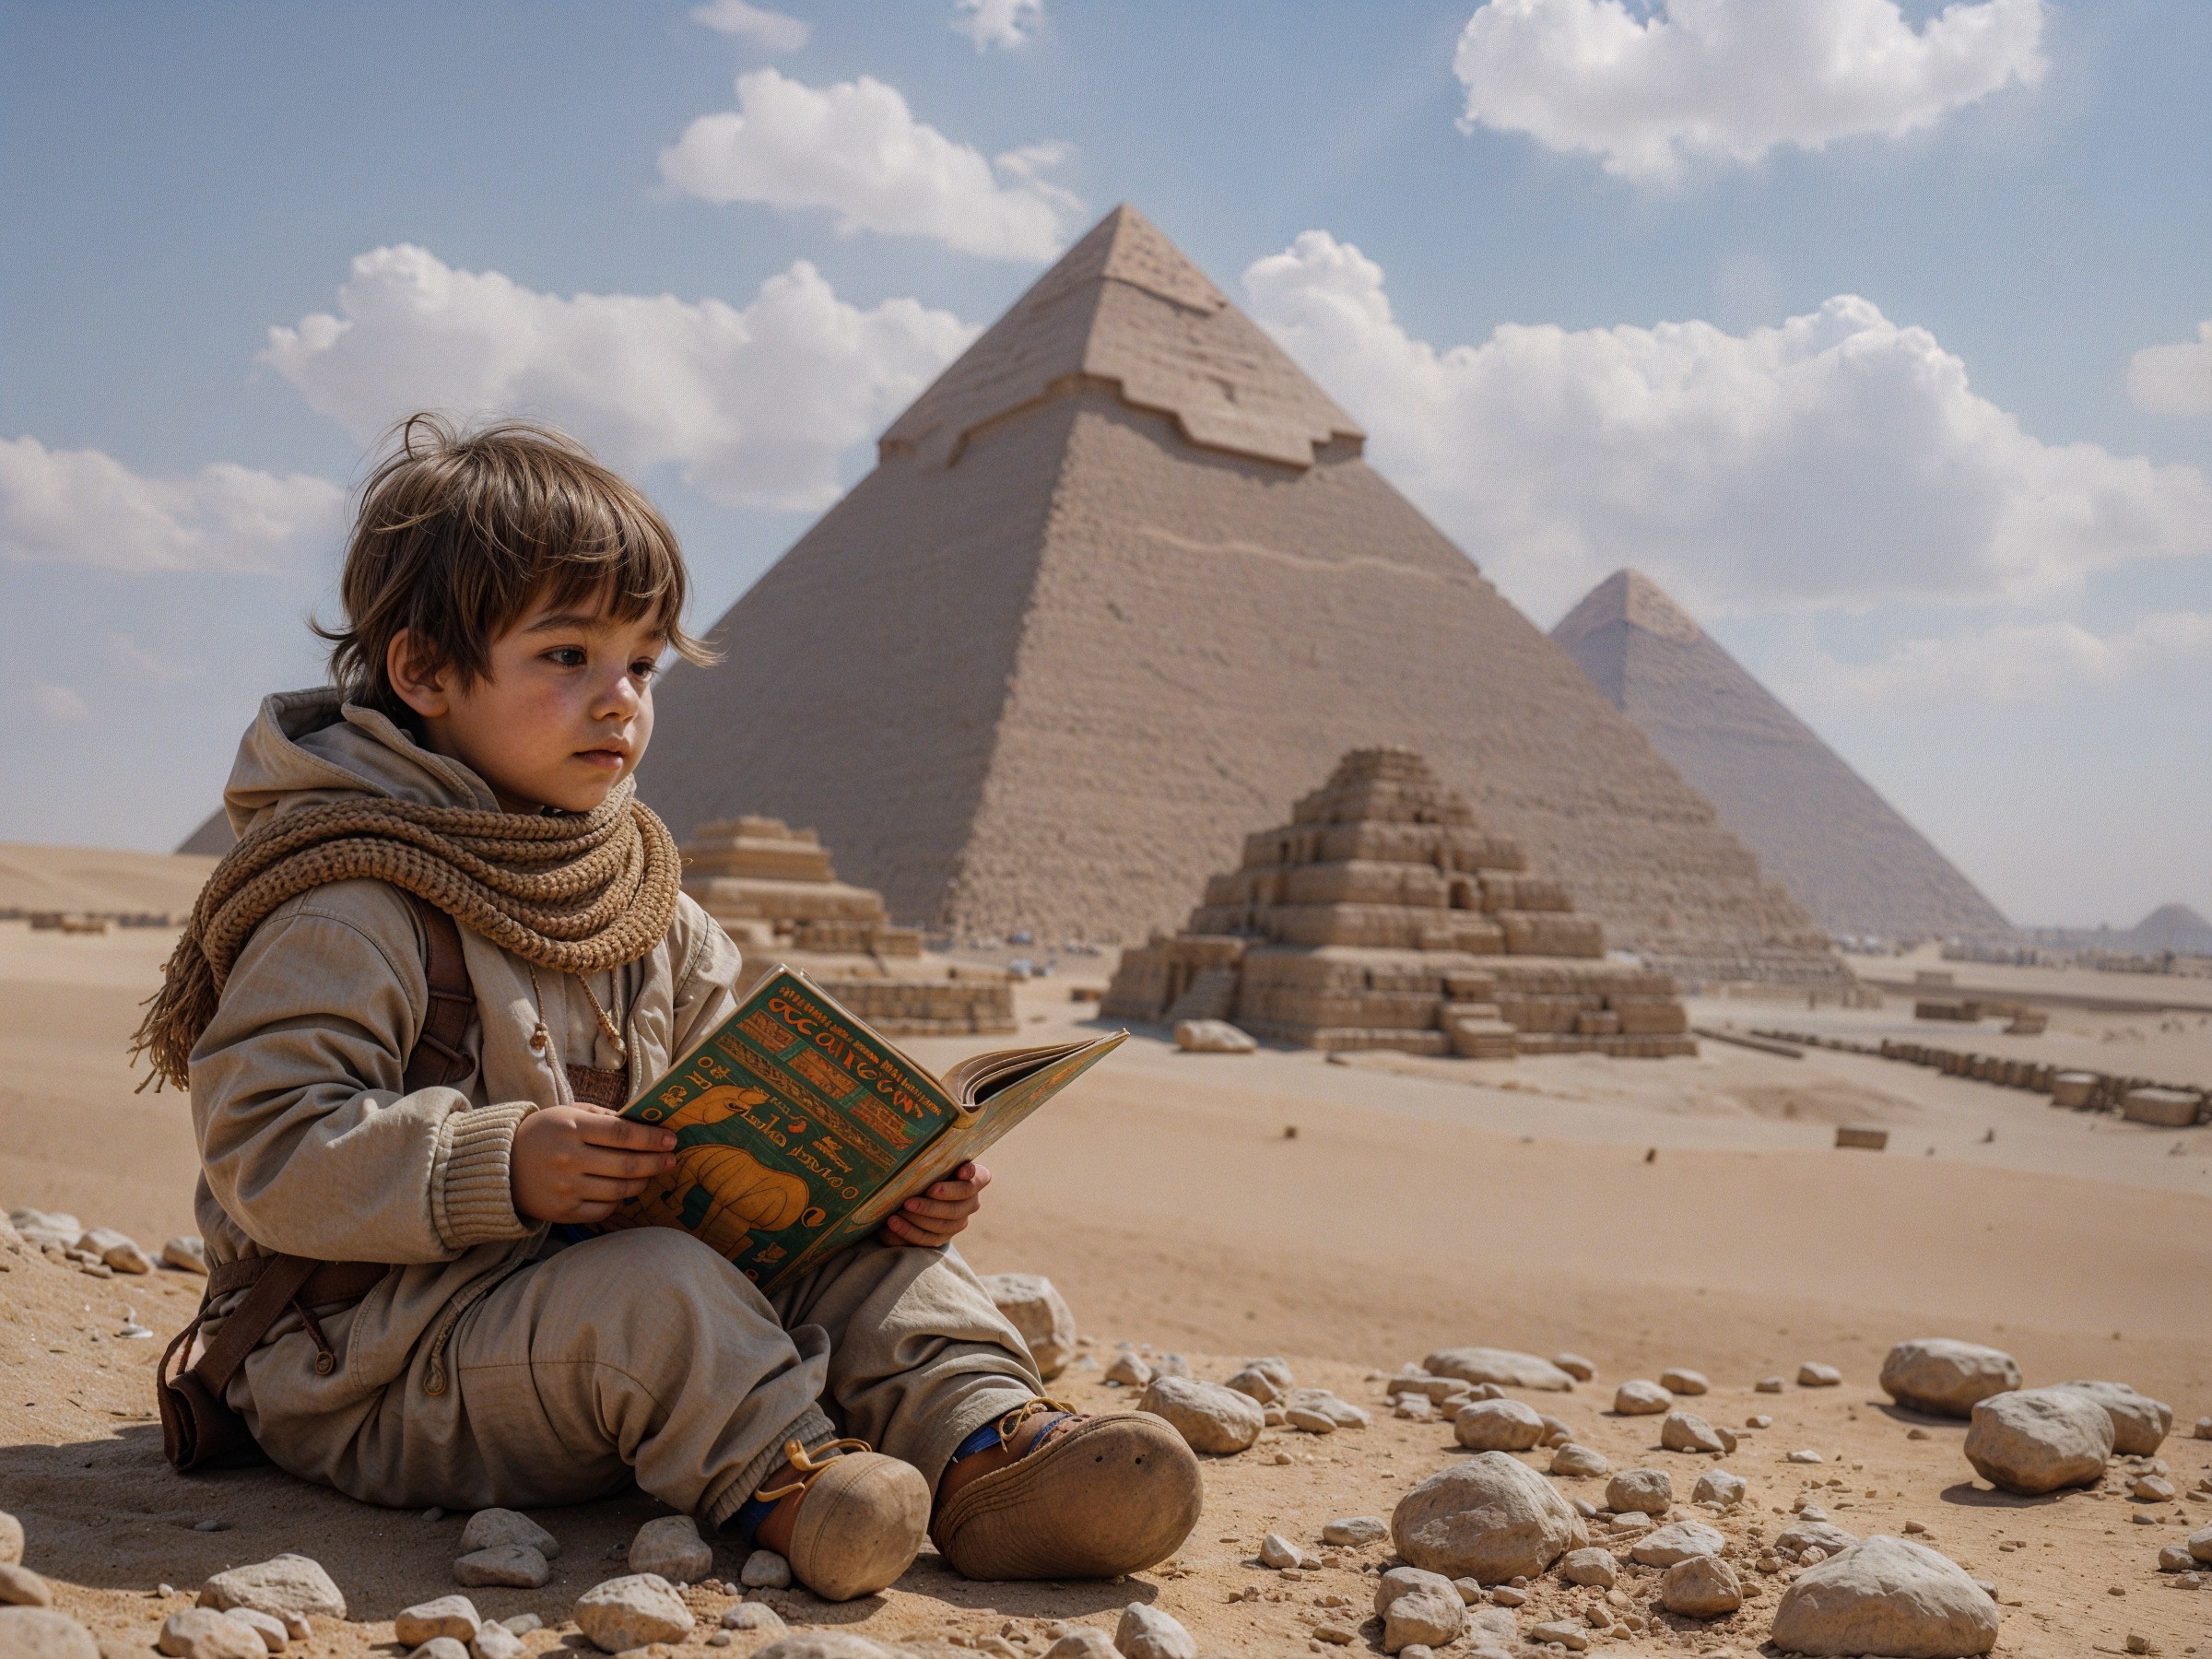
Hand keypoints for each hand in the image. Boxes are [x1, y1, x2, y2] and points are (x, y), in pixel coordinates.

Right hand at [510, 1104, 676, 1223]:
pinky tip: (624, 1189)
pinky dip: (619, 1200)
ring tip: (650, 1173)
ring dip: (642, 1182)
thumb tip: (644, 1124)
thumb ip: (605, 1117)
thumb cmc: (543, 1133)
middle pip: (626, 1165)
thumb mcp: (569, 1113)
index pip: (622, 1134)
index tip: (671, 1140)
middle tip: (671, 1159)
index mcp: (571, 1129)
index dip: (651, 1138)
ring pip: (619, 1190)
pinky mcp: (563, 1212)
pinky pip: (603, 1210)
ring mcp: (565, 1189)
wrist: (501, 1165)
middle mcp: (568, 1159)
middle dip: (655, 1162)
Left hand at [880, 1161, 990, 1248]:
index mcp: (975, 1180)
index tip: (959, 1171)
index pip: (979, 1178)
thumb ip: (937, 1158)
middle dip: (932, 1206)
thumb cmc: (926, 1170)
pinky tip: (893, 1223)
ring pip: (942, 1225)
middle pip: (957, 1208)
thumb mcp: (933, 1162)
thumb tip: (922, 1150)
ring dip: (918, 1219)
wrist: (915, 1192)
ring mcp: (958, 1223)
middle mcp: (971, 1202)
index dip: (971, 1176)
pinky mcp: (942, 1237)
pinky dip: (908, 1231)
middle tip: (910, 1201)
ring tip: (897, 1212)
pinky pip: (926, 1238)